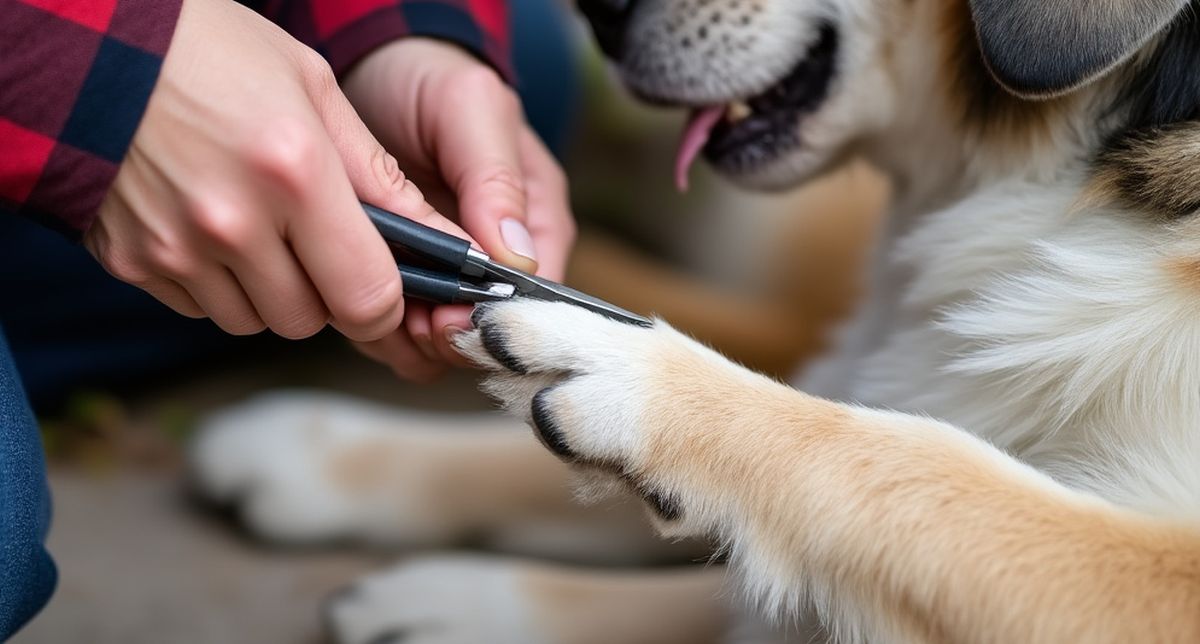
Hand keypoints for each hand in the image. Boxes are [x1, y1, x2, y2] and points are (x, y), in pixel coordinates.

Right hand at [88, 0, 471, 351]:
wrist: (83, 45)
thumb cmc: (210, 50)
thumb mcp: (312, 86)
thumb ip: (378, 175)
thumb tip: (439, 240)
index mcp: (296, 172)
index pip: (368, 298)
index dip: (385, 303)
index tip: (383, 284)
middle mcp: (234, 222)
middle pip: (311, 320)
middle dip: (325, 291)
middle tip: (312, 239)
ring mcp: (177, 249)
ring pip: (256, 321)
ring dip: (270, 291)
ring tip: (256, 224)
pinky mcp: (133, 263)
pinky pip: (202, 308)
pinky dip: (217, 284)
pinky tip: (207, 226)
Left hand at [341, 39, 576, 376]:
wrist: (368, 68)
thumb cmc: (429, 78)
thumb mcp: (470, 109)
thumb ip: (495, 178)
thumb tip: (517, 256)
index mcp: (536, 220)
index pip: (538, 294)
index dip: (499, 318)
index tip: (453, 317)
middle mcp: (499, 257)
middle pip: (489, 331)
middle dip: (448, 336)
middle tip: (408, 321)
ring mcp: (449, 272)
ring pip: (442, 341)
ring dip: (407, 340)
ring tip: (374, 310)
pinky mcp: (403, 278)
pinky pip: (397, 328)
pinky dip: (376, 327)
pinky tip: (352, 301)